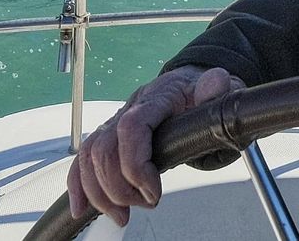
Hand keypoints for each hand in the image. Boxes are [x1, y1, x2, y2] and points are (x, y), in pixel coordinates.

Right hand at [67, 65, 244, 225]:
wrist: (190, 84)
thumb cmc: (202, 93)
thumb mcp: (220, 89)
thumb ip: (217, 89)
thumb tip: (215, 84)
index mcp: (157, 97)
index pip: (131, 127)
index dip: (135, 165)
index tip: (153, 192)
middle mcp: (130, 108)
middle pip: (105, 148)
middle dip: (121, 188)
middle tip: (147, 204)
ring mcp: (116, 122)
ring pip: (90, 156)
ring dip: (100, 193)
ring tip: (122, 215)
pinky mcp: (110, 136)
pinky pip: (84, 159)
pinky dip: (78, 185)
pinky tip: (81, 209)